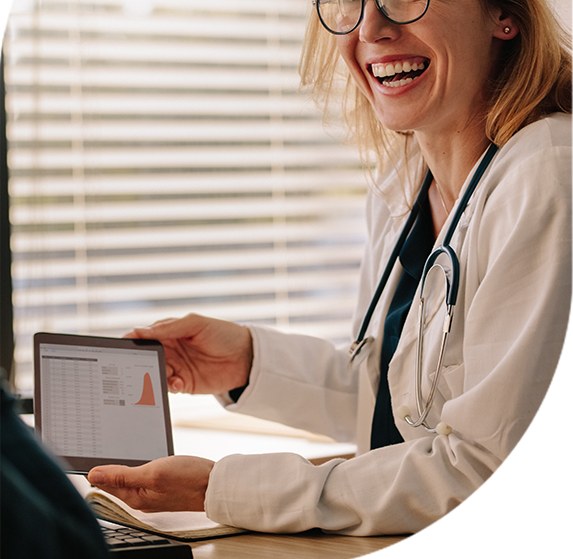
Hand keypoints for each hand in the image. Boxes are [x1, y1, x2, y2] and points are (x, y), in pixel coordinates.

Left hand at [87, 456, 214, 512]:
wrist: (216, 485)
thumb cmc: (189, 479)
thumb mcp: (153, 473)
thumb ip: (123, 475)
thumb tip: (94, 474)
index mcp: (135, 497)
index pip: (105, 483)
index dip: (95, 469)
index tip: (85, 454)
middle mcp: (141, 498)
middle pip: (115, 482)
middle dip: (105, 468)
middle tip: (94, 449)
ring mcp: (153, 493)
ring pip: (128, 478)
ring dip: (120, 466)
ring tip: (111, 452)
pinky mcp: (163, 487)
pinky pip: (142, 477)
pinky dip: (136, 467)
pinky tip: (138, 459)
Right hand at [125, 313, 252, 394]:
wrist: (247, 357)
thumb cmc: (223, 334)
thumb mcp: (197, 324)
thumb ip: (170, 327)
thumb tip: (141, 330)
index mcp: (170, 332)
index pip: (144, 336)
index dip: (132, 341)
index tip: (121, 346)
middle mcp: (170, 350)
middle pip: (145, 358)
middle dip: (139, 362)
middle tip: (135, 367)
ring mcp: (177, 367)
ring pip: (154, 374)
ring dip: (155, 376)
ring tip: (165, 375)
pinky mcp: (185, 383)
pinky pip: (169, 387)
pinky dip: (169, 386)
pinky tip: (179, 383)